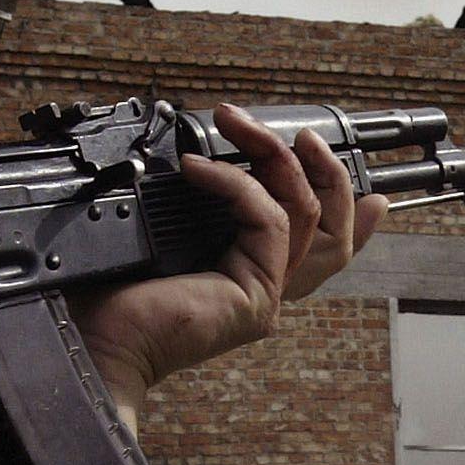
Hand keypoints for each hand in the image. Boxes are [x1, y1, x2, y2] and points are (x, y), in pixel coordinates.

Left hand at [64, 106, 383, 432]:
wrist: (91, 342)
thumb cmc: (106, 295)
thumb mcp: (158, 233)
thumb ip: (193, 204)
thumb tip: (196, 155)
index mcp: (247, 278)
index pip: (319, 246)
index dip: (351, 214)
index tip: (372, 190)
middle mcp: (266, 289)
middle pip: (332, 228)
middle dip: (323, 169)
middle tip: (300, 134)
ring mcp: (265, 294)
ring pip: (307, 213)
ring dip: (275, 155)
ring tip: (237, 122)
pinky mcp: (256, 294)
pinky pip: (268, 219)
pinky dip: (235, 182)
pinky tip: (199, 168)